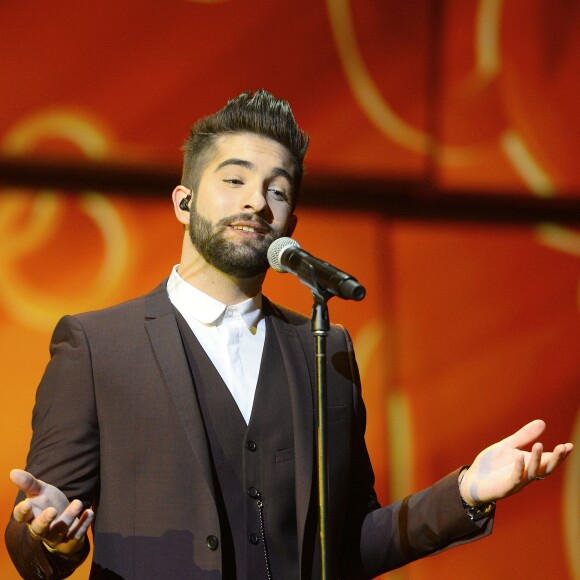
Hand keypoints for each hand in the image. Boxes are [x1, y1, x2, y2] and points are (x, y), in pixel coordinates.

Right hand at [10, 469, 93, 555]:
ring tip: (77, 502)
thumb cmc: (48, 505)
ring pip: (59, 531)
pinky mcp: (71, 540)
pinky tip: (89, 512)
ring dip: (68, 517)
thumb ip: (29, 483)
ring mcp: (56, 536)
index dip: (22, 512)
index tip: (26, 503)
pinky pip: (76, 534)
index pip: (22, 518)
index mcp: (31, 517)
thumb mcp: (40, 492)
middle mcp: (41, 529)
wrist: (65, 525)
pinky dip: (83, 524)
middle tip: (52, 510)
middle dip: (44, 521)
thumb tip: (13, 472)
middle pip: (39, 529)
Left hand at [459, 420, 573, 505]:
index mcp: (528, 464)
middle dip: (555, 459)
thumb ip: (524, 436)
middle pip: (546, 469)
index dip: (560, 454)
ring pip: (532, 473)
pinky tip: (519, 457)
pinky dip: (518, 468)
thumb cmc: (492, 465)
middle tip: (563, 447)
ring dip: (537, 460)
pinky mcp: (504, 487)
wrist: (473, 480)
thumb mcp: (508, 446)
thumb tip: (543, 422)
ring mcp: (516, 482)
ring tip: (539, 445)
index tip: (570, 445)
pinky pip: (514, 478)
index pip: (548, 460)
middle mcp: (526, 474)